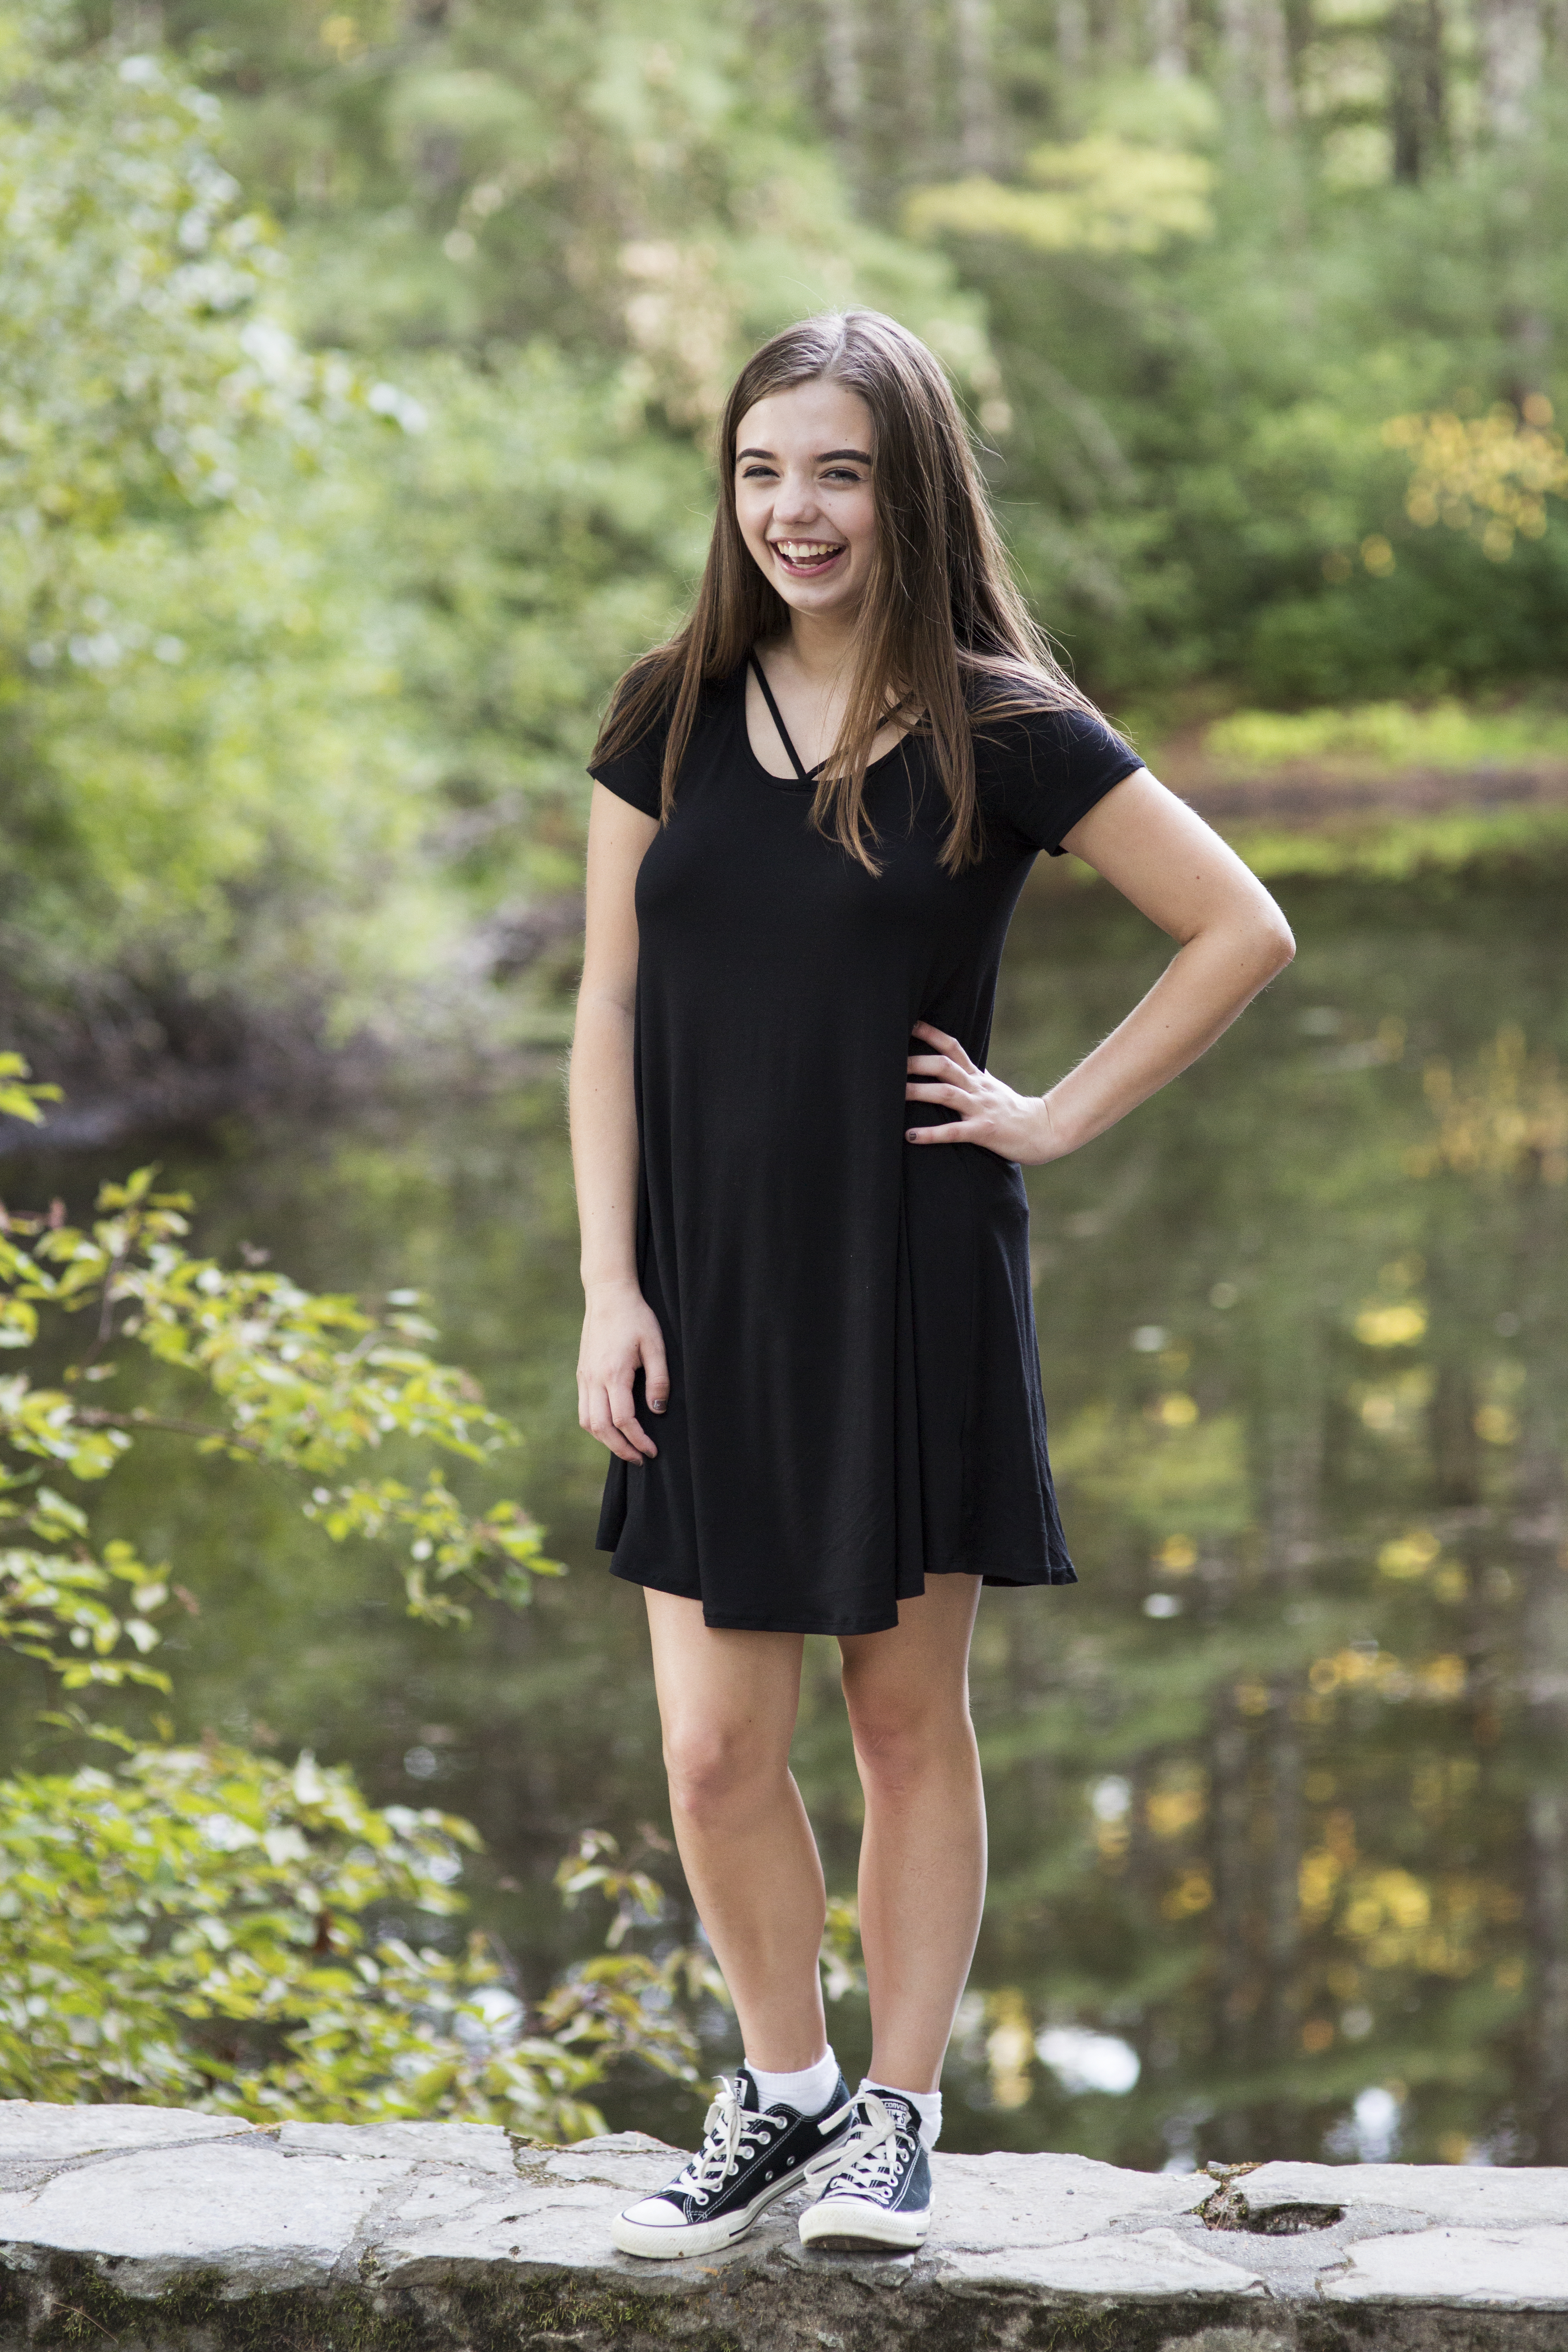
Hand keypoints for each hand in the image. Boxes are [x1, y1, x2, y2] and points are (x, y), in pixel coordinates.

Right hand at [577, 1280, 668, 1463]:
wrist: (608, 1295)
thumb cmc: (636, 1318)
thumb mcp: (656, 1345)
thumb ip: (659, 1380)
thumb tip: (658, 1410)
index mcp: (614, 1373)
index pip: (623, 1419)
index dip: (638, 1440)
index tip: (652, 1451)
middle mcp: (594, 1379)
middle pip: (600, 1428)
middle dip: (620, 1448)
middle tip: (640, 1458)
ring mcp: (584, 1377)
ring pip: (587, 1422)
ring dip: (605, 1440)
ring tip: (626, 1447)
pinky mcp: (582, 1373)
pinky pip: (584, 1409)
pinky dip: (596, 1425)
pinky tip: (612, 1427)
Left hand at [905, 1022, 1062, 1164]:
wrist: (1043, 1131)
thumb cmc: (1013, 1111)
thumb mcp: (992, 1088)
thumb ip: (973, 1075)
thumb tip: (956, 1062)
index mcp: (977, 1077)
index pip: (953, 1048)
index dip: (931, 1035)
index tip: (909, 1024)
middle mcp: (977, 1088)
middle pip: (945, 1066)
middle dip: (917, 1063)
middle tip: (889, 1063)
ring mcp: (981, 1108)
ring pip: (946, 1093)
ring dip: (919, 1092)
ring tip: (893, 1095)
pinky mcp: (984, 1131)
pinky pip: (954, 1131)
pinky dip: (931, 1134)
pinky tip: (911, 1136)